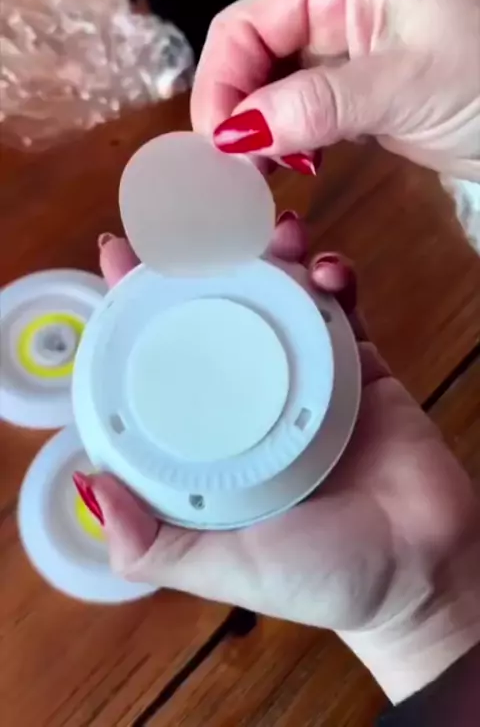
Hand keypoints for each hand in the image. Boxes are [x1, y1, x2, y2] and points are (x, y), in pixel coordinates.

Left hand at [78, 217, 479, 703]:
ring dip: (273, 256)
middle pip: (220, 312)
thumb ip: (154, 544)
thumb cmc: (324, 577)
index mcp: (216, 437)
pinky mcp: (362, 367)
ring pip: (282, 298)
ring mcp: (310, 377)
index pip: (163, 360)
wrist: (425, 574)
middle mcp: (255, 399)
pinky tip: (329, 269)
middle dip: (205, 261)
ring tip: (275, 234)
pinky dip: (335, 280)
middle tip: (195, 218)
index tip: (120, 256)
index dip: (138, 308)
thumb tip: (88, 483)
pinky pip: (343, 310)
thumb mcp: (225, 566)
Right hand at [191, 0, 479, 180]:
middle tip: (236, 169)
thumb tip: (234, 134)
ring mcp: (356, 51)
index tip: (218, 145)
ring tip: (263, 174)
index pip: (250, 21)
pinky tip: (295, 167)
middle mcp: (343, 6)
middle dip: (239, 108)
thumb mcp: (401, 85)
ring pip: (279, 85)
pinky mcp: (369, 92)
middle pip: (257, 52)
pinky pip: (310, 110)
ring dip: (264, 128)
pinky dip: (294, 138)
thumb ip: (314, 104)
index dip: (222, 81)